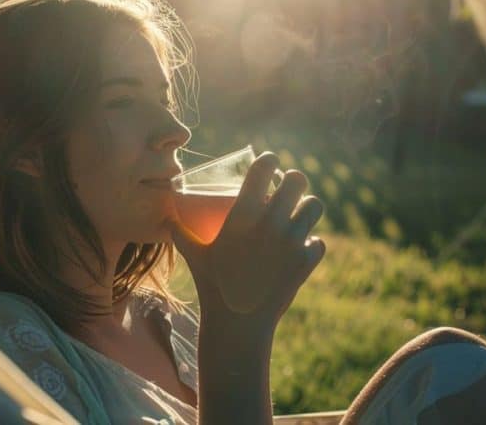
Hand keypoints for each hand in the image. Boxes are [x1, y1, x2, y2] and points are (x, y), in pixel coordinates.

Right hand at [168, 152, 324, 319]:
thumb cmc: (212, 286)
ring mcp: (291, 241)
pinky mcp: (305, 261)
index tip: (270, 163)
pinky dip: (312, 245)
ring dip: (309, 209)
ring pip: (315, 206)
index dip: (269, 161)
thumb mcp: (194, 255)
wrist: (237, 324)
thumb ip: (181, 234)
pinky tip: (304, 248)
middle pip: (298, 181)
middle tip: (290, 188)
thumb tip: (167, 220)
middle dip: (295, 181)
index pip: (263, 169)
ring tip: (302, 213)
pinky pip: (318, 241)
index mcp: (243, 214)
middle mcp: (271, 222)